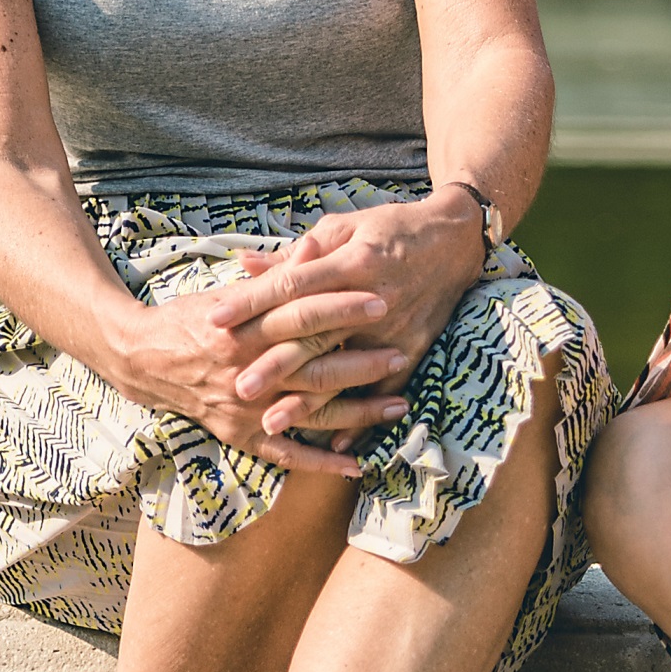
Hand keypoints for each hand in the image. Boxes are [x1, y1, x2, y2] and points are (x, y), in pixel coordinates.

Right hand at [102, 291, 393, 481]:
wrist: (142, 359)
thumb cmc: (192, 318)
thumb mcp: (230, 291)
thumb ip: (278, 275)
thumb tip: (316, 245)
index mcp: (244, 328)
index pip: (302, 316)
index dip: (343, 309)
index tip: (382, 301)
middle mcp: (246, 370)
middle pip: (313, 366)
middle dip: (361, 362)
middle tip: (401, 353)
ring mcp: (243, 408)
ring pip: (309, 413)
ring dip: (357, 413)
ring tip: (399, 406)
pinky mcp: (239, 435)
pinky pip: (285, 454)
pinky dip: (320, 463)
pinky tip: (356, 467)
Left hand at [206, 190, 494, 450]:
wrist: (455, 240)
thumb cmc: (390, 229)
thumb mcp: (342, 228)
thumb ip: (295, 252)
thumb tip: (245, 264)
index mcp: (350, 262)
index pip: (292, 286)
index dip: (252, 302)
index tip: (215, 320)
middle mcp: (371, 298)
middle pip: (314, 336)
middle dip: (274, 363)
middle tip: (237, 386)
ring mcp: (393, 329)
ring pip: (343, 370)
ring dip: (308, 400)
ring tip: (272, 422)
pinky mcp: (412, 348)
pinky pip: (386, 389)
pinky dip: (364, 418)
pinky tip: (337, 443)